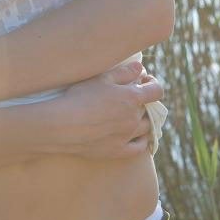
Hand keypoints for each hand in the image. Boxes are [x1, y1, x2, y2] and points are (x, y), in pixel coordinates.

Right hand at [38, 60, 163, 160]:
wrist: (62, 125)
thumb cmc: (80, 97)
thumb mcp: (101, 78)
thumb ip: (124, 72)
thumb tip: (141, 68)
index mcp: (132, 98)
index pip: (156, 91)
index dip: (153, 84)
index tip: (145, 81)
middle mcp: (134, 118)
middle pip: (150, 108)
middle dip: (143, 100)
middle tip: (131, 96)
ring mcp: (127, 136)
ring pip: (147, 127)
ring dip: (145, 119)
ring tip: (134, 114)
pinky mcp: (118, 151)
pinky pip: (140, 147)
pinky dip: (142, 140)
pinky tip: (138, 136)